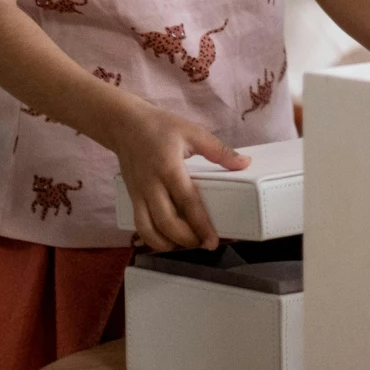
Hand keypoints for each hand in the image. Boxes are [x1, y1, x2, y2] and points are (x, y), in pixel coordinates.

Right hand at [113, 99, 249, 251]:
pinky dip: (152, 239)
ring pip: (149, 229)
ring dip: (168, 243)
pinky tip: (167, 240)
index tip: (213, 240)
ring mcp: (138, 193)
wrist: (125, 125)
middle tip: (204, 243)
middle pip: (167, 222)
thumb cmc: (159, 126)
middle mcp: (151, 184)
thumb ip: (219, 150)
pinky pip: (139, 225)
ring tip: (187, 244)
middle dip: (186, 239)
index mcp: (169, 168)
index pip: (188, 202)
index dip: (201, 225)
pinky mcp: (131, 197)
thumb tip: (244, 163)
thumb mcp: (192, 132)